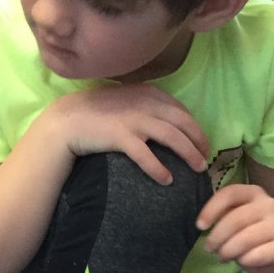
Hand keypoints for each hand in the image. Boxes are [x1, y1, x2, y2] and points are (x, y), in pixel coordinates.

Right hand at [44, 85, 208, 183]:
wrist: (67, 120)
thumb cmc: (97, 113)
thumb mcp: (126, 100)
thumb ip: (146, 105)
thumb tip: (166, 122)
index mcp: (149, 93)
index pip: (181, 110)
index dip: (195, 127)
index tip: (202, 143)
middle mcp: (145, 103)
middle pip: (183, 123)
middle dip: (199, 141)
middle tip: (206, 158)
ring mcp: (133, 119)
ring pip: (172, 137)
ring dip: (189, 153)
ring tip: (198, 169)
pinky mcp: (120, 136)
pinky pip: (145, 155)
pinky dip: (159, 168)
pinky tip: (167, 180)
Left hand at [196, 183, 273, 272]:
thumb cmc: (251, 232)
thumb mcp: (236, 218)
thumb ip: (222, 215)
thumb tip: (202, 225)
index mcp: (253, 193)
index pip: (230, 194)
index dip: (211, 209)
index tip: (200, 226)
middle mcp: (269, 205)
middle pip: (236, 219)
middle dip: (217, 237)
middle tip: (210, 249)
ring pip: (246, 238)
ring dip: (228, 251)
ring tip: (223, 257)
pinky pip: (259, 254)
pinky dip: (245, 260)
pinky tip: (242, 261)